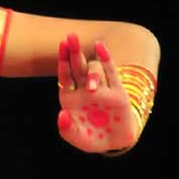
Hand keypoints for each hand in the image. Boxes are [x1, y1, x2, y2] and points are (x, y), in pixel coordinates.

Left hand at [55, 34, 139, 152]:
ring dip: (92, 72)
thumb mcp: (76, 137)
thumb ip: (67, 128)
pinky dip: (107, 60)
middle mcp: (84, 89)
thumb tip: (62, 115)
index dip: (63, 61)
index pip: (65, 75)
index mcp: (71, 96)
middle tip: (70, 37)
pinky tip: (101, 47)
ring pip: (94, 71)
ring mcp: (101, 89)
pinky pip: (112, 73)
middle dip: (73, 52)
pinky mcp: (118, 93)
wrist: (115, 141)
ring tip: (92, 88)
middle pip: (77, 66)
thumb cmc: (92, 137)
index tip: (61, 45)